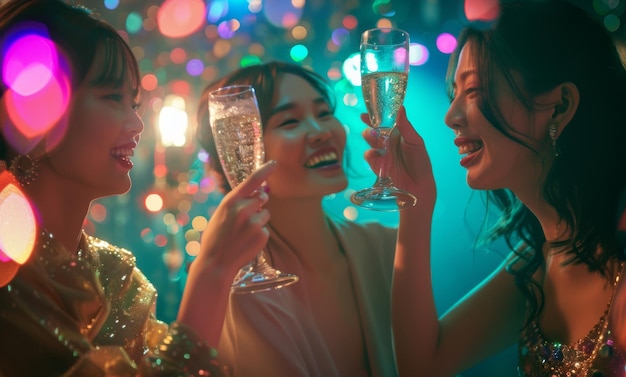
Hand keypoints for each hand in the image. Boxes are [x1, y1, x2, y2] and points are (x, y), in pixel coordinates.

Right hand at [194, 160, 275, 277]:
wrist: (216, 264)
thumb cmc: (215, 238)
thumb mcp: (219, 215)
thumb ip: (236, 203)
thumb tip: (258, 196)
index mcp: (230, 201)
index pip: (252, 181)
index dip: (264, 170)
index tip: (274, 163)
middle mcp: (243, 209)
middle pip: (262, 198)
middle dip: (258, 204)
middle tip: (245, 217)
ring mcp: (254, 222)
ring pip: (265, 214)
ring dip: (258, 221)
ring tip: (243, 233)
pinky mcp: (262, 235)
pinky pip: (265, 229)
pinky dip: (259, 235)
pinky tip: (246, 242)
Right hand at [361, 106, 435, 207]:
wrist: (419, 186)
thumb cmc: (421, 162)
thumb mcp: (415, 142)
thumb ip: (406, 126)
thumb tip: (401, 108)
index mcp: (398, 134)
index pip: (384, 122)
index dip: (375, 117)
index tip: (366, 112)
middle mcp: (388, 143)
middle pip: (374, 131)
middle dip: (369, 126)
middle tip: (368, 123)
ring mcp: (382, 154)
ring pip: (370, 142)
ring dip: (368, 137)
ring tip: (371, 136)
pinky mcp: (378, 166)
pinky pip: (370, 157)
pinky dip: (370, 154)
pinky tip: (374, 154)